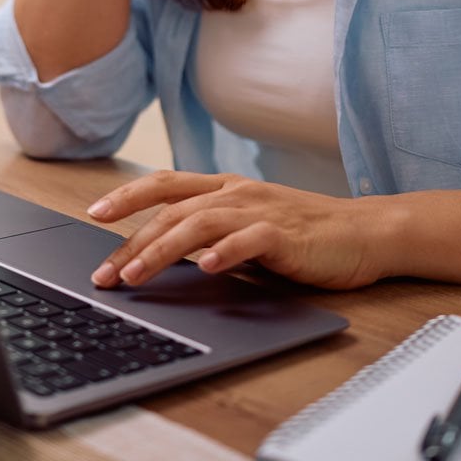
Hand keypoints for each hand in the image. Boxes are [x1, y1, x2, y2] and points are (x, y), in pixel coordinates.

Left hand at [86, 171, 387, 291]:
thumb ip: (213, 235)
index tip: (95, 215)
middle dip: (131, 241)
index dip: (128, 196)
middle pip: (171, 211)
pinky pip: (250, 240)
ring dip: (163, 250)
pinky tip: (207, 268)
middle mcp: (237, 193)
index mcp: (226, 188)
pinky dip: (226, 251)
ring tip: (136, 275)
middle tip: (104, 273)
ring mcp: (261, 210)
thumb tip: (167, 256)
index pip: (165, 185)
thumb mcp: (249, 228)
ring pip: (199, 222)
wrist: (365, 232)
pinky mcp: (285, 234)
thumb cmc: (306, 235)